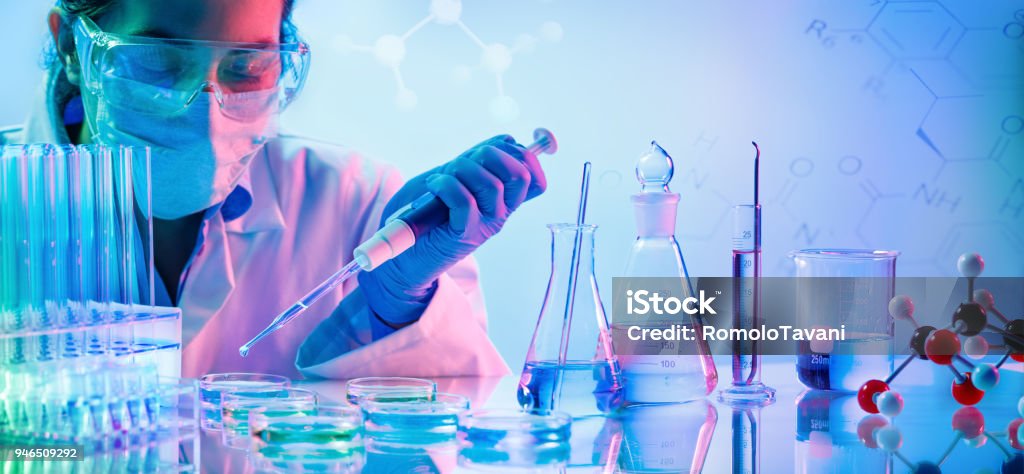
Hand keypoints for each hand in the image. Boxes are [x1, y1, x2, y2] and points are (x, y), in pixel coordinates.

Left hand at [358, 135, 546, 324]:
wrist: (402, 253)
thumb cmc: (426, 210)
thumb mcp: (456, 176)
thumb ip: (479, 160)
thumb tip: (507, 141)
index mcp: (503, 200)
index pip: (534, 177)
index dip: (527, 155)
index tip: (503, 145)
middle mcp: (500, 213)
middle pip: (520, 175)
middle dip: (491, 154)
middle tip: (464, 162)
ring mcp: (484, 225)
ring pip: (491, 184)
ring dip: (461, 169)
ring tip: (441, 178)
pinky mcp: (463, 235)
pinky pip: (464, 200)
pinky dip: (445, 185)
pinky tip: (433, 187)